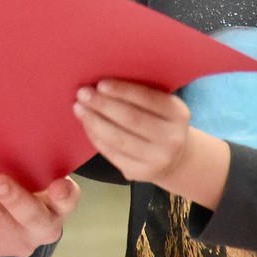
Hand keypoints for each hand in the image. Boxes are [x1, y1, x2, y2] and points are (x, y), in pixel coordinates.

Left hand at [0, 150, 79, 256]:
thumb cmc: (21, 181)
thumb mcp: (30, 171)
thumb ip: (25, 155)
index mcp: (58, 205)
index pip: (67, 202)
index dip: (65, 195)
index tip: (58, 186)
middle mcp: (40, 226)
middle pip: (29, 215)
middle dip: (12, 197)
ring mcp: (14, 239)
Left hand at [74, 80, 190, 183]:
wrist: (175, 159)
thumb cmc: (160, 121)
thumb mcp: (163, 107)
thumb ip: (141, 95)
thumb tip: (101, 83)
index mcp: (178, 114)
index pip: (148, 98)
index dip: (123, 91)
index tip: (100, 83)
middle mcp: (171, 138)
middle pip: (131, 119)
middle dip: (103, 105)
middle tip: (82, 93)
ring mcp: (157, 159)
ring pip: (118, 138)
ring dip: (94, 121)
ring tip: (79, 108)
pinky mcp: (140, 173)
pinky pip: (112, 153)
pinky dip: (96, 137)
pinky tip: (86, 125)